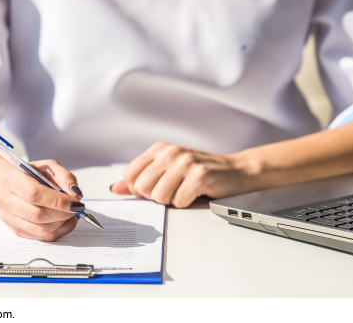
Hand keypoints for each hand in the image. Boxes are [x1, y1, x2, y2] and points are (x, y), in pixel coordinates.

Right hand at [0, 160, 84, 240]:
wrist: (11, 184)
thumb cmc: (32, 174)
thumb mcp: (49, 167)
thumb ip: (64, 177)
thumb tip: (75, 194)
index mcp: (11, 178)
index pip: (34, 194)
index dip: (57, 201)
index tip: (75, 202)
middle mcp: (4, 198)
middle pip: (36, 214)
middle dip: (62, 214)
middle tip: (75, 208)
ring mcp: (7, 217)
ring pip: (40, 229)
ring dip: (61, 224)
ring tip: (70, 214)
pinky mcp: (14, 229)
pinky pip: (40, 237)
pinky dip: (57, 231)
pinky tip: (63, 221)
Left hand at [110, 142, 250, 207]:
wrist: (237, 170)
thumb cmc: (200, 172)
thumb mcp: (168, 171)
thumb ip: (140, 179)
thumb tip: (115, 188)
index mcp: (159, 149)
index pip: (130, 175)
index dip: (141, 189)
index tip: (158, 187)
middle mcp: (170, 152)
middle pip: (142, 188)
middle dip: (157, 197)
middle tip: (175, 190)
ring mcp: (185, 162)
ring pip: (159, 197)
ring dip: (173, 201)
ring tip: (186, 191)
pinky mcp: (199, 175)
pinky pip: (179, 201)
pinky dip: (187, 203)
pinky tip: (197, 193)